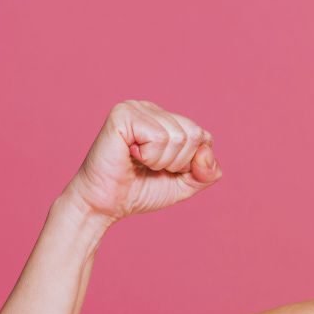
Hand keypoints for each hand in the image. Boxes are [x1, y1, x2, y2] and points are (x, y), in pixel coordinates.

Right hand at [63, 100, 221, 221]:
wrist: (106, 206)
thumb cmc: (140, 191)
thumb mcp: (185, 184)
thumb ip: (207, 172)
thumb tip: (206, 151)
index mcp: (166, 119)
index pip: (204, 137)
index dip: (190, 163)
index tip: (164, 170)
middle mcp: (151, 109)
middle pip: (195, 134)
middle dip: (178, 162)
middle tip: (150, 167)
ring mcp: (136, 108)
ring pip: (178, 137)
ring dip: (162, 161)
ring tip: (139, 162)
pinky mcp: (122, 115)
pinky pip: (159, 137)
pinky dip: (149, 156)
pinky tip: (130, 156)